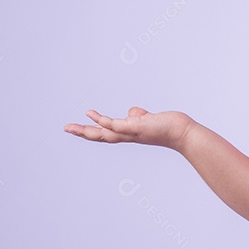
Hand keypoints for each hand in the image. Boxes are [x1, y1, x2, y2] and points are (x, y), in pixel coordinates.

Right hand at [63, 107, 194, 150]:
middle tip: (66, 129)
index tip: (80, 127)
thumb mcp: (149, 119)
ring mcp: (130, 132)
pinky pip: (115, 124)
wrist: (182, 133)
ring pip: (104, 133)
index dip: (93, 130)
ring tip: (69, 127)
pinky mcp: (135, 127)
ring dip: (85, 130)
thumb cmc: (168, 126)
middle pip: (100, 136)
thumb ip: (138, 116)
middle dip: (82, 133)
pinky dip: (101, 120)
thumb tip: (132, 112)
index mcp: (129, 134)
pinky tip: (90, 114)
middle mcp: (127, 135)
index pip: (107, 133)